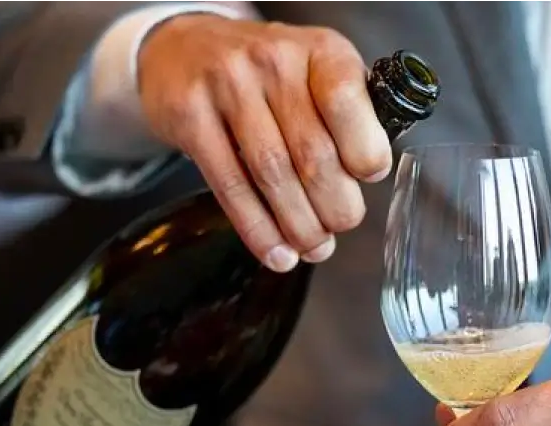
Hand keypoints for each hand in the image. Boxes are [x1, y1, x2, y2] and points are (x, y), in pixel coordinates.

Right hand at [139, 17, 393, 270]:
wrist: (182, 49)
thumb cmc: (265, 74)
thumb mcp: (315, 71)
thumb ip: (346, 114)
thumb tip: (368, 177)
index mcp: (318, 49)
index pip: (347, 101)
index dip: (364, 151)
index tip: (368, 178)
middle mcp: (273, 59)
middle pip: (313, 151)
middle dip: (334, 205)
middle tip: (339, 227)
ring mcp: (226, 85)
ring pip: (272, 174)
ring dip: (299, 224)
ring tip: (313, 247)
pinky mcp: (189, 115)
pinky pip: (230, 185)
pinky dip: (258, 229)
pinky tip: (276, 252)